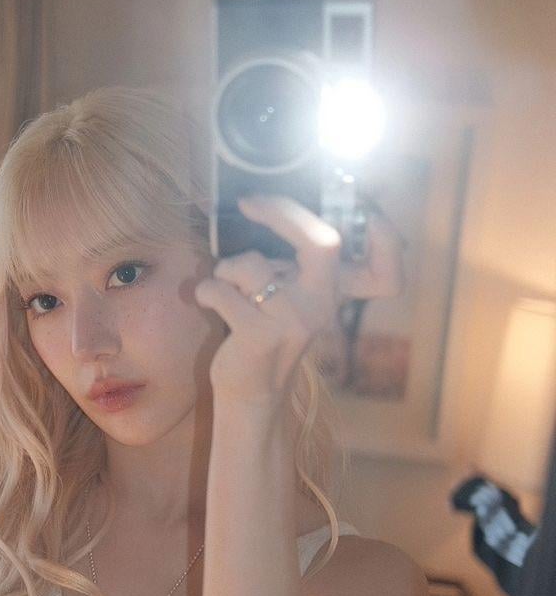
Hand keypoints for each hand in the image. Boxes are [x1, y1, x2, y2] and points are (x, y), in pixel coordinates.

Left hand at [193, 193, 406, 407]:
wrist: (251, 393)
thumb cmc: (267, 331)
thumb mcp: (295, 297)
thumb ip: (299, 263)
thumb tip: (275, 205)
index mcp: (335, 293)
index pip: (385, 271)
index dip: (387, 240)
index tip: (366, 211)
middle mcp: (322, 306)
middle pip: (324, 243)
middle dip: (282, 212)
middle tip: (249, 202)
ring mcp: (293, 322)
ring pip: (252, 265)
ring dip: (227, 267)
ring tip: (227, 285)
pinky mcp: (260, 337)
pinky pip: (221, 291)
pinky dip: (207, 290)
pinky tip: (210, 302)